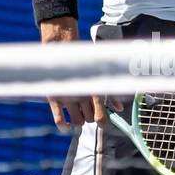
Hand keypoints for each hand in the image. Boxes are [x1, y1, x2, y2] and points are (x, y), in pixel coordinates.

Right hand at [41, 17, 123, 131]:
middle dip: (90, 117)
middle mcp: (82, 96)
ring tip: (78, 114)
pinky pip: (58, 119)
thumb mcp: (100, 74)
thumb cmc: (82, 60)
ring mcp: (67, 98)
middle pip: (89, 120)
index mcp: (94, 91)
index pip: (100, 117)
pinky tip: (66, 126)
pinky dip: (63, 126)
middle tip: (87, 110)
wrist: (61, 48)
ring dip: (79, 121)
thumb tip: (120, 108)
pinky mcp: (54, 98)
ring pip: (77, 121)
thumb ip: (110, 94)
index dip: (103, 123)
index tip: (102, 122)